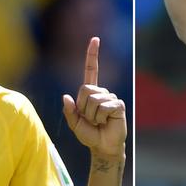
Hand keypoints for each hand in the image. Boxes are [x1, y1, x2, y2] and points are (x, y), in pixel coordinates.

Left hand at [62, 37, 125, 159]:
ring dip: (91, 115)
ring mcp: (111, 98)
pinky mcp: (118, 105)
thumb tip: (66, 96)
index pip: (91, 69)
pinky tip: (106, 122)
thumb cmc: (89, 135)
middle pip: (85, 90)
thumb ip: (69, 111)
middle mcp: (102, 92)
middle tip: (90, 119)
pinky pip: (103, 107)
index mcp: (90, 93)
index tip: (95, 39)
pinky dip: (100, 118)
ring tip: (98, 122)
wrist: (103, 147)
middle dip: (83, 108)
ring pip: (93, 100)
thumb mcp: (74, 124)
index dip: (92, 55)